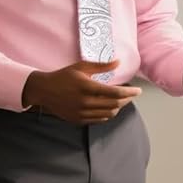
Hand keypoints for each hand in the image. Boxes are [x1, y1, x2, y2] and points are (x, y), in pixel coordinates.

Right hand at [22, 60, 140, 125]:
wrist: (44, 91)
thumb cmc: (63, 76)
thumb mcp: (81, 67)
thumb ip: (101, 66)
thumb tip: (118, 62)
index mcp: (87, 87)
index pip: (115, 93)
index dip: (130, 92)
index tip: (138, 90)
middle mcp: (85, 102)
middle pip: (114, 105)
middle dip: (127, 100)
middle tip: (132, 94)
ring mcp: (81, 113)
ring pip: (108, 114)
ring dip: (118, 107)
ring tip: (121, 100)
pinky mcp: (78, 120)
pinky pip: (99, 120)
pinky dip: (108, 114)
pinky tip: (109, 107)